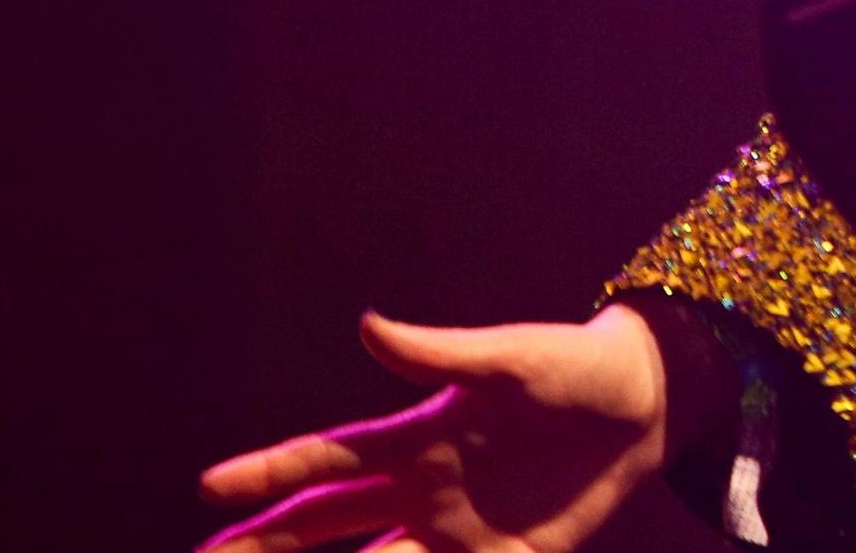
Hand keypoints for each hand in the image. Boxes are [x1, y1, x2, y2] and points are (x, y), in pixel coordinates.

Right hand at [196, 306, 669, 552]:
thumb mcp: (508, 359)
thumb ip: (439, 353)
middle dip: (261, 544)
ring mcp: (459, 529)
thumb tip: (367, 325)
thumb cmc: (572, 367)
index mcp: (414, 439)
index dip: (266, 473)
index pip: (323, 459)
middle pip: (323, 523)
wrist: (647, 403)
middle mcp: (421, 490)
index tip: (208, 486)